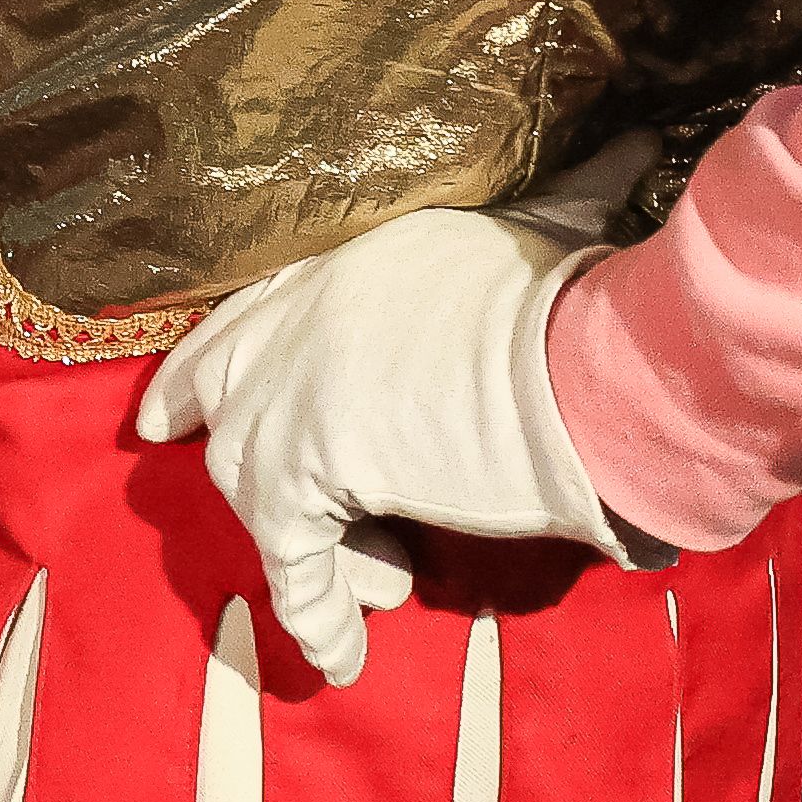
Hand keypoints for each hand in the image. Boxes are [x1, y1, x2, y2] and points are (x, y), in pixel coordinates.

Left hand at [128, 143, 652, 684]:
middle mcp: (303, 316)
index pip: (265, 303)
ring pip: (245, 472)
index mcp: (351, 260)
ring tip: (380, 573)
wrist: (586, 366)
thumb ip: (566, 199)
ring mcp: (292, 392)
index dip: (229, 341)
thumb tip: (632, 145)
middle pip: (222, 371)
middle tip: (170, 438)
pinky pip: (289, 560)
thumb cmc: (581, 301)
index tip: (197, 371)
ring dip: (301, 534)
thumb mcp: (550, 231)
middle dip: (194, 408)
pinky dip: (316, 613)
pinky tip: (339, 656)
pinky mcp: (303, 472)